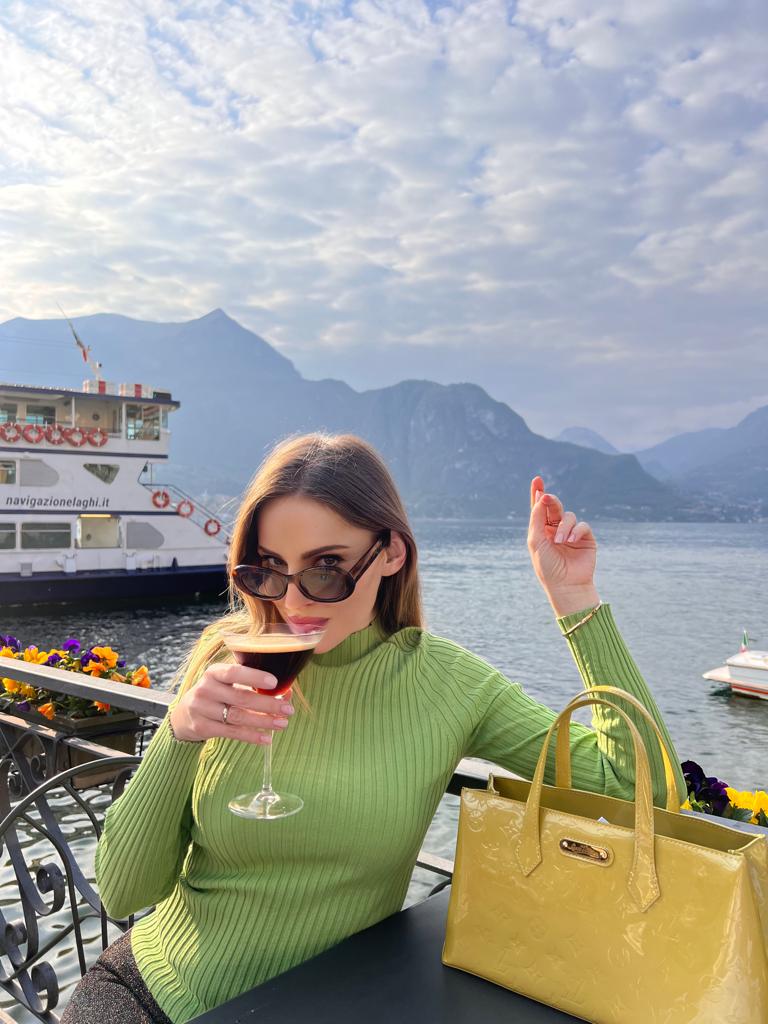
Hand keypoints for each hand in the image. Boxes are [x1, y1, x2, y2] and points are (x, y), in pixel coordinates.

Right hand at [169, 663, 294, 743]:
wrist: (184, 714)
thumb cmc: (216, 694)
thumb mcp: (227, 683)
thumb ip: (253, 685)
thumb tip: (287, 692)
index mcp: (214, 672)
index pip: (235, 672)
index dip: (254, 677)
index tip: (274, 682)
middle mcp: (206, 689)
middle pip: (241, 697)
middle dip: (268, 704)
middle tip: (288, 709)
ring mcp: (202, 709)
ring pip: (238, 717)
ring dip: (263, 721)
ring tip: (283, 724)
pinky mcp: (202, 728)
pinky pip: (232, 732)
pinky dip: (251, 736)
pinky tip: (267, 738)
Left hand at [527, 475, 599, 616]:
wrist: (566, 585)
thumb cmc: (547, 565)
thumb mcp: (536, 541)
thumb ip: (537, 518)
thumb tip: (540, 497)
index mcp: (541, 530)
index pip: (539, 509)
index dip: (538, 493)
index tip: (537, 480)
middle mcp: (556, 529)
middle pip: (554, 507)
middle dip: (550, 501)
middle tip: (545, 498)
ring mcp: (571, 533)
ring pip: (568, 516)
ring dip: (563, 527)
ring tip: (560, 541)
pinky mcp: (586, 538)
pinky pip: (582, 525)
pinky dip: (576, 531)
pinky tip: (571, 541)